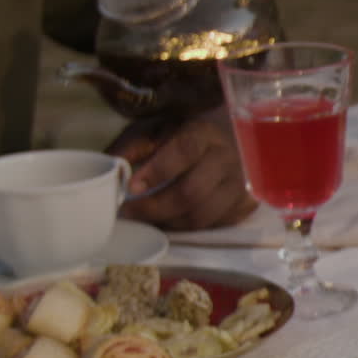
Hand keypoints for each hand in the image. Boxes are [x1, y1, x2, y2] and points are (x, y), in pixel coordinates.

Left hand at [109, 117, 255, 230]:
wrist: (230, 139)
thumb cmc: (185, 136)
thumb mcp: (158, 130)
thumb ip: (133, 146)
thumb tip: (111, 165)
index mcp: (205, 132)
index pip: (184, 151)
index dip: (157, 171)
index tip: (131, 187)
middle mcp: (228, 157)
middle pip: (191, 192)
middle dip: (155, 207)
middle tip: (129, 212)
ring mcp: (241, 184)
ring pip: (202, 216)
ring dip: (169, 222)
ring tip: (149, 219)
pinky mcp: (247, 205)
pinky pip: (215, 226)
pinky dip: (189, 228)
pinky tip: (173, 220)